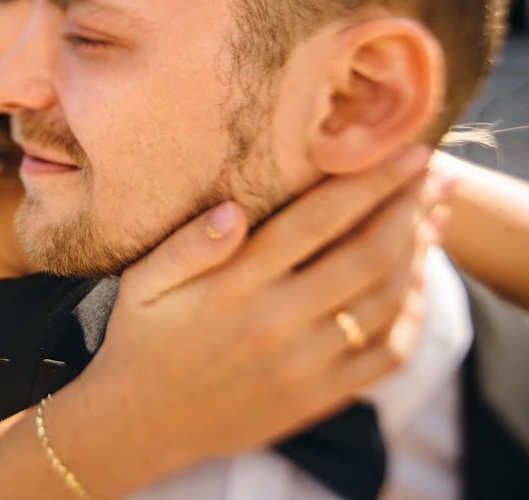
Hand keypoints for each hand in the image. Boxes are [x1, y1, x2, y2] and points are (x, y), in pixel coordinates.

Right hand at [53, 145, 447, 495]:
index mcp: (234, 288)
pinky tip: (416, 284)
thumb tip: (233, 208)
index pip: (315, 221)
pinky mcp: (317, 397)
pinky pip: (386, 355)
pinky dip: (412, 315)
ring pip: (384, 301)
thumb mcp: (141, 285)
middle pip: (365, 255)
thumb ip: (186, 245)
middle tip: (433, 173)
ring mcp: (303, 364)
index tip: (406, 152)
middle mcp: (276, 323)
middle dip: (408, 207)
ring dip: (418, 254)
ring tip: (433, 217)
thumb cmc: (142, 340)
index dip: (368, 183)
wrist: (143, 423)